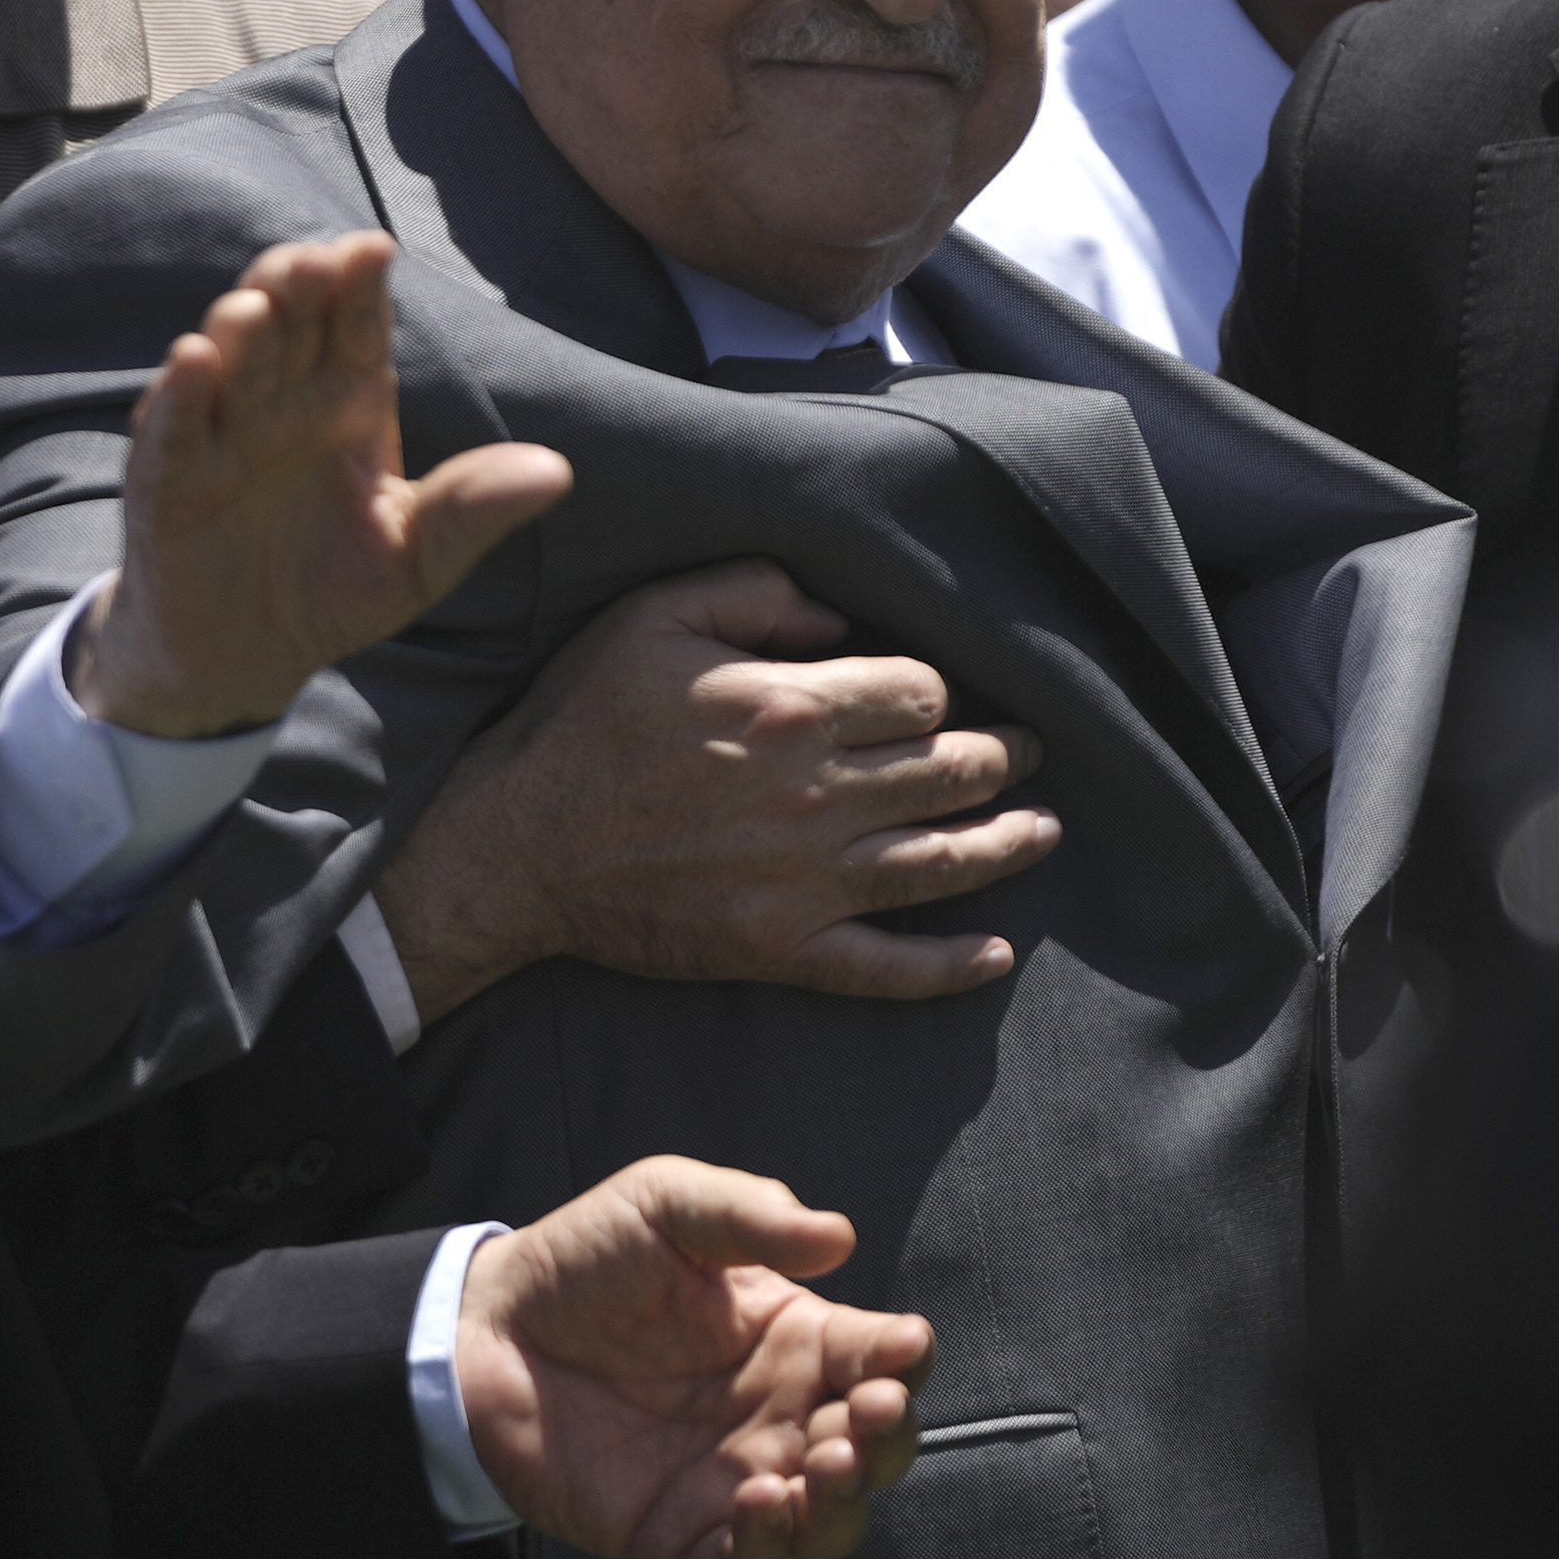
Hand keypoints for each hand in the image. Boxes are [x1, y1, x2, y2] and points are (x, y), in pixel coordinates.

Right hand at [73, 233, 571, 738]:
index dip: (361, 288)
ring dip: (238, 330)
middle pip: (290, 326)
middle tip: (313, 261)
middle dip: (297, 288)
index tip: (374, 249)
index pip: (356, 328)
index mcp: (348, 403)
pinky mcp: (168, 483)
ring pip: (230, 365)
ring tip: (254, 305)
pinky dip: (181, 398)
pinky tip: (192, 360)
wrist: (248, 657)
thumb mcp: (418, 558)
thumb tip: (559, 473)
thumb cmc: (337, 592)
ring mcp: (222, 437)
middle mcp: (283, 403)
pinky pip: (174, 432)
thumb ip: (472, 511)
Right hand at [369, 559, 1052, 1018]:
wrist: (514, 850)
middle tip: (1030, 750)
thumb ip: (751, 591)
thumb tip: (836, 617)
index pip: (919, 693)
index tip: (938, 695)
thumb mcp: (649, 617)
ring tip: (1044, 829)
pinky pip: (886, 965)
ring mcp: (804, 880)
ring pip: (940, 864)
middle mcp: (813, 796)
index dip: (940, 691)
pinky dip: (949, 966)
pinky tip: (995, 955)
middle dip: (1004, 757)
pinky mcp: (781, 947)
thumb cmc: (580, 724)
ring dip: (1007, 844)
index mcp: (788, 708)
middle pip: (950, 774)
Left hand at [459, 1158, 931, 1558]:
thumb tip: (840, 1238)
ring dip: (847, 1500)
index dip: (905, 1358)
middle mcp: (780, 1416)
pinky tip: (761, 1501)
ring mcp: (735, 1482)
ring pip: (829, 1520)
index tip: (902, 1349)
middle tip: (870, 1412)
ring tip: (825, 1460)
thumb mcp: (666, 1204)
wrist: (481, 1334)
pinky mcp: (680, 1539)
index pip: (881, 1358)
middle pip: (876, 1447)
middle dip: (891, 1437)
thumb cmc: (584, 1261)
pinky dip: (772, 1547)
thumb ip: (751, 1211)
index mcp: (796, 1339)